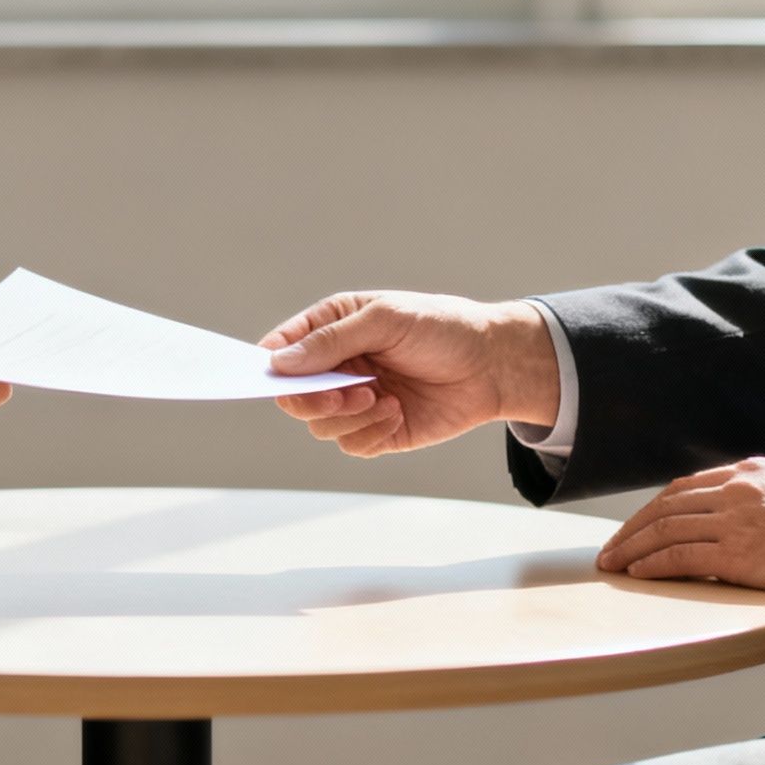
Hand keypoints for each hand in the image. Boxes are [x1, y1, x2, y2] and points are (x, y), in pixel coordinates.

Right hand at [260, 292, 559, 457]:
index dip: (270, 365)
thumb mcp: (385, 319)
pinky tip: (397, 412)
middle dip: (312, 399)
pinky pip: (351, 445)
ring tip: (380, 398)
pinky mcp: (378, 431)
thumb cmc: (442, 328)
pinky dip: (369, 433)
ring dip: (345, 416)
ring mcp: (356, 401)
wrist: (494, 365)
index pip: (283, 350)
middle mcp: (339, 368)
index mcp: (334, 330)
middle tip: (341, 393)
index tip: (272, 376)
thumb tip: (279, 362)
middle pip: (294, 396)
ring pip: (320, 425)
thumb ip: (331, 340)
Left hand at [597, 457, 764, 608]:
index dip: (655, 508)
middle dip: (632, 527)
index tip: (639, 525)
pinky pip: (678, 558)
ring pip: (664, 530)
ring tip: (613, 564)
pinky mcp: (736, 553)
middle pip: (666, 505)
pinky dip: (651, 566)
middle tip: (612, 547)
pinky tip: (637, 574)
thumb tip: (743, 524)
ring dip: (631, 548)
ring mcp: (735, 520)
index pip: (687, 486)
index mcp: (753, 472)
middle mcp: (738, 489)